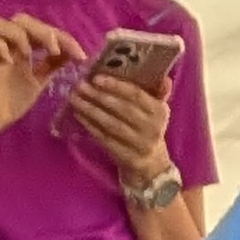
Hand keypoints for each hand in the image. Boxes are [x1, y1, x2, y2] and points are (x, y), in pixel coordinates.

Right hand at [0, 18, 80, 146]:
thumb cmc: (12, 100)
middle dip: (42, 30)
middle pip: (20, 18)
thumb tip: (73, 52)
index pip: (42, 29)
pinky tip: (9, 62)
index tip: (81, 56)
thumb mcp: (39, 80)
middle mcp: (7, 44)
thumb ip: (52, 65)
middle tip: (54, 50)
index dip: (63, 37)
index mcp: (22, 46)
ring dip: (18, 34)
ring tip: (29, 54)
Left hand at [64, 71, 171, 187]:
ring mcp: (140, 144)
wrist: (151, 162)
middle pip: (122, 109)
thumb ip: (157, 92)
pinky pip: (105, 139)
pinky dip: (90, 126)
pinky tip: (78, 115)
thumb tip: (164, 77)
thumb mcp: (155, 110)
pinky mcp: (126, 156)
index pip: (137, 95)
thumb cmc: (148, 127)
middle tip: (80, 86)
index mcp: (159, 111)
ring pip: (111, 124)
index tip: (96, 77)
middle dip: (99, 96)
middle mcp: (152, 127)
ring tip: (74, 98)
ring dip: (91, 110)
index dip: (116, 86)